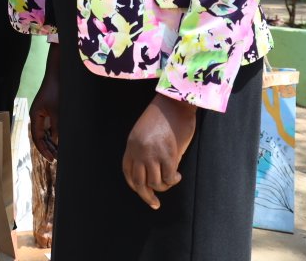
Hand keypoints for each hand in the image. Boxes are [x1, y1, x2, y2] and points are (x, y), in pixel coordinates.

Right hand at [30, 46, 60, 160]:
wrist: (59, 75)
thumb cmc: (56, 91)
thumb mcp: (57, 111)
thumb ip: (57, 127)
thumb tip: (57, 142)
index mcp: (35, 116)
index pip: (37, 137)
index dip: (43, 149)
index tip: (51, 159)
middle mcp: (38, 116)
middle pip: (41, 137)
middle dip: (48, 147)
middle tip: (57, 158)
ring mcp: (44, 113)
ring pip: (47, 132)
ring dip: (53, 141)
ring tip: (61, 152)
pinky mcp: (51, 111)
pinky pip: (52, 126)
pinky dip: (56, 134)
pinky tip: (63, 139)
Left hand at [122, 94, 197, 208]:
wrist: (175, 102)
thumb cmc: (164, 116)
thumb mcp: (146, 132)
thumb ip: (146, 151)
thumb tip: (154, 172)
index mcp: (131, 145)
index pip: (127, 172)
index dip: (135, 185)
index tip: (143, 191)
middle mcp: (139, 151)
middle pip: (139, 183)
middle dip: (147, 196)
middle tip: (154, 204)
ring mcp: (152, 154)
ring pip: (154, 183)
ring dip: (164, 187)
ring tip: (172, 179)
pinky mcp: (167, 155)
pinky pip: (168, 178)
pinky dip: (173, 180)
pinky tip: (178, 175)